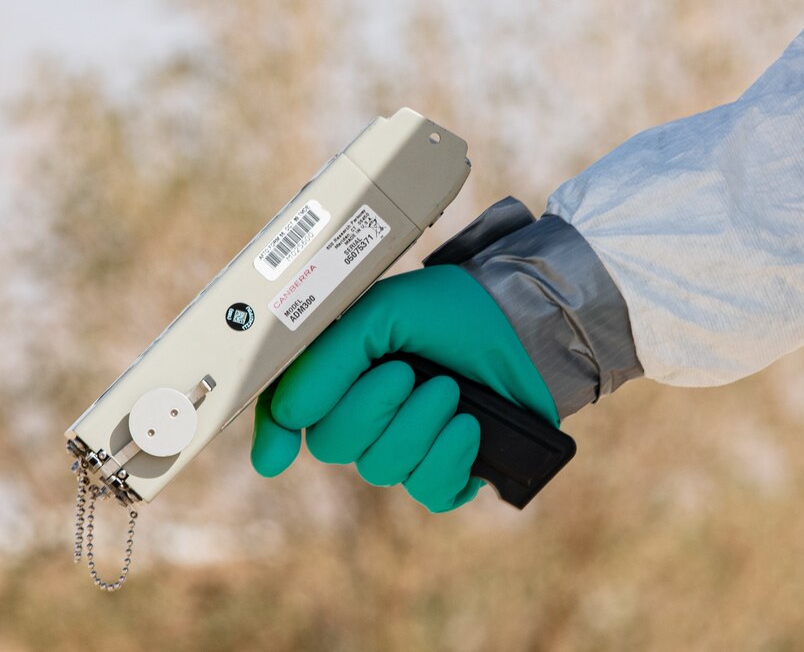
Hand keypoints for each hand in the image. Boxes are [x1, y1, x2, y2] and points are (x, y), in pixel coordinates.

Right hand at [251, 264, 557, 511]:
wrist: (527, 324)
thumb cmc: (453, 312)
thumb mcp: (381, 315)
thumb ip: (327, 359)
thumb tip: (289, 416)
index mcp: (341, 372)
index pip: (290, 413)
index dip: (276, 434)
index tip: (277, 457)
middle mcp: (368, 414)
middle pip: (334, 444)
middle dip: (373, 408)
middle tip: (411, 373)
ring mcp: (408, 445)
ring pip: (382, 468)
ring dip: (419, 426)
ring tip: (449, 390)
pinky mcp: (450, 470)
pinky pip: (429, 491)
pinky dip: (449, 459)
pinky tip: (468, 428)